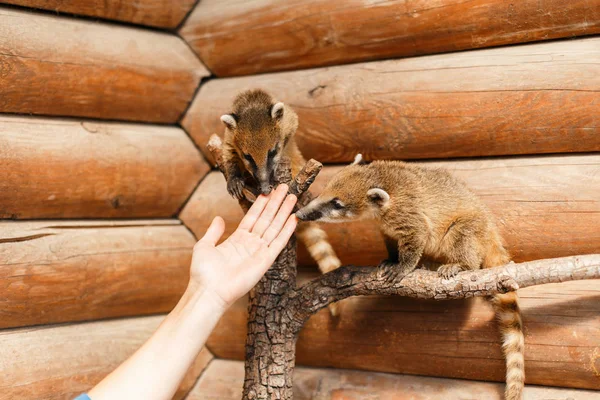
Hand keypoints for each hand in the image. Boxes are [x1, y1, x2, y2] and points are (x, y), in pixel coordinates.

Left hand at [189, 184, 297, 308]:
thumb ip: (214, 232)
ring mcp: (259, 251)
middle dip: (276, 203)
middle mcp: (251, 244)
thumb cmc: (203, 273)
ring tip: (292, 196)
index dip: (261, 204)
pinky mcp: (266, 260)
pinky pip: (279, 243)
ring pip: (275, 227)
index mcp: (237, 239)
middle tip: (285, 187)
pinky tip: (294, 218)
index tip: (269, 190)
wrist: (209, 291)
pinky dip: (287, 231)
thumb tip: (219, 218)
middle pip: (267, 219)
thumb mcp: (204, 246)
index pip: (253, 217)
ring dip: (284, 212)